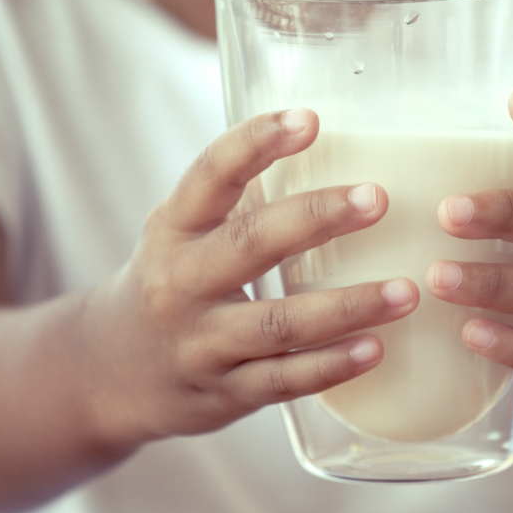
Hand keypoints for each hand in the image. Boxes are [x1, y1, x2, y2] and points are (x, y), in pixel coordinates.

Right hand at [80, 109, 417, 447]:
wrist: (106, 375)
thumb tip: (334, 145)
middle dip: (317, 217)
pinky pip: (284, 379)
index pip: (210, 175)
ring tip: (406, 291)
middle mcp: (180, 283)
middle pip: (251, 244)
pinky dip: (331, 366)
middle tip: (378, 198)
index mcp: (174, 230)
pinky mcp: (223, 393)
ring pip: (279, 323)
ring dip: (348, 306)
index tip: (308, 119)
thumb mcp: (181, 235)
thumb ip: (239, 201)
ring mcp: (201, 342)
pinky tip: (376, 349)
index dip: (255, 144)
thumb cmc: (170, 285)